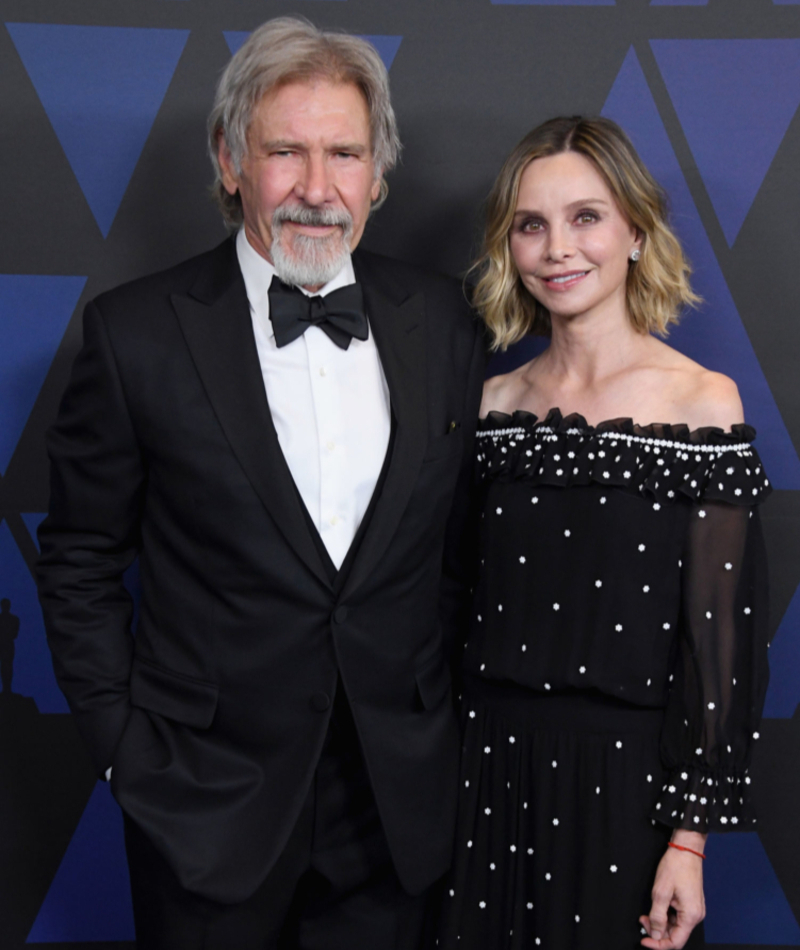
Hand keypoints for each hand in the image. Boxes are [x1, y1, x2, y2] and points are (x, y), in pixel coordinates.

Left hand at [639, 832, 705, 948]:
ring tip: (647, 913)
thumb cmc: (676, 866)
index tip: (644, 941)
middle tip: (642, 920)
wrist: (686, 849)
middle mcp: (696, 915)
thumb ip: (657, 916)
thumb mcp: (660, 892)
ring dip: (660, 922)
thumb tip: (654, 934)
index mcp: (691, 916)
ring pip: (676, 925)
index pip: (675, 942)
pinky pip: (678, 916)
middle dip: (657, 931)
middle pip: (675, 934)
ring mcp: (694, 909)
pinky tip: (656, 907)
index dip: (658, 944)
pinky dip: (666, 915)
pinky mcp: (690, 903)